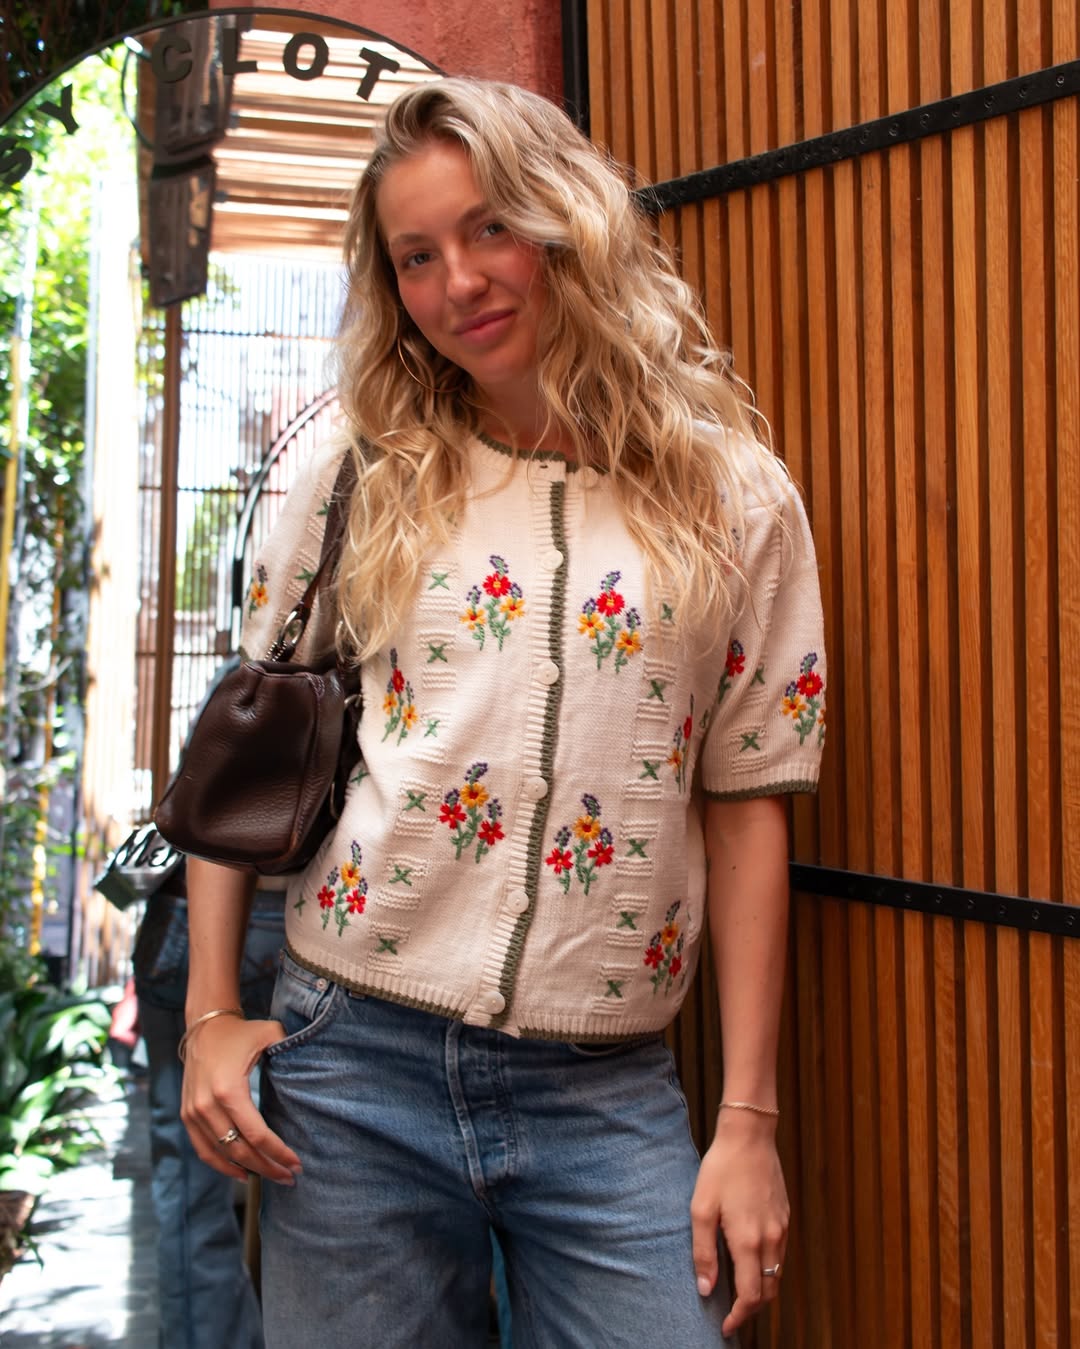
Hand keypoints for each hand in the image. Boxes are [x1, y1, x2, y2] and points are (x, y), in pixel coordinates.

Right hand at [180, 1015, 301, 1184]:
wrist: (204, 1026)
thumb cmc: (242, 1032)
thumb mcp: (270, 1034)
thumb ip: (292, 1049)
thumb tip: (317, 1067)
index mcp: (228, 1090)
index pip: (257, 1134)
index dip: (278, 1153)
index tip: (297, 1165)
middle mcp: (207, 1106)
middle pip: (240, 1151)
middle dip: (267, 1167)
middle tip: (289, 1177)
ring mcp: (193, 1113)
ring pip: (220, 1155)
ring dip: (247, 1170)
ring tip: (271, 1177)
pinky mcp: (187, 1115)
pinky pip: (203, 1149)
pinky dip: (221, 1165)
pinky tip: (242, 1172)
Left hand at [690, 1111, 788, 1336]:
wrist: (749, 1136)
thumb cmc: (721, 1169)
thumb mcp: (701, 1208)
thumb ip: (703, 1252)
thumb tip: (705, 1289)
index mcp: (748, 1240)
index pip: (751, 1296)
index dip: (739, 1316)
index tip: (725, 1326)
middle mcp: (771, 1239)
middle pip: (769, 1292)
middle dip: (752, 1310)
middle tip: (732, 1315)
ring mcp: (782, 1228)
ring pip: (778, 1275)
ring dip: (762, 1292)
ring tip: (740, 1294)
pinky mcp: (785, 1217)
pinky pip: (781, 1255)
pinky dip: (770, 1271)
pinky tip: (752, 1265)